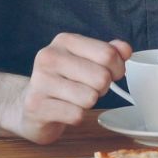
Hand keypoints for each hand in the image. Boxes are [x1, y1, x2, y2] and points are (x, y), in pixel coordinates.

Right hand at [14, 33, 132, 143]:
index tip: (111, 74)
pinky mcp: (36, 107)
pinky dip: (77, 117)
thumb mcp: (85, 61)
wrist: (31, 107)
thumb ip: (108, 52)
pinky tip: (65, 111)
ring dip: (89, 103)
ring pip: (90, 98)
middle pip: (101, 77)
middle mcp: (49, 57)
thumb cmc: (64, 82)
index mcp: (64, 41)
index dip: (117, 68)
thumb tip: (126, 49)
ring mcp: (40, 82)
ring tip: (75, 99)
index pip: (107, 54)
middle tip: (89, 89)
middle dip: (103, 88)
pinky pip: (76, 115)